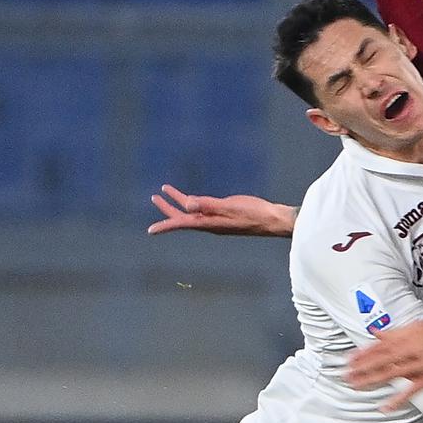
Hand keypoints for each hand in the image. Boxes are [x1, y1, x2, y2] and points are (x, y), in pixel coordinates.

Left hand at [148, 184, 296, 236]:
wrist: (273, 219)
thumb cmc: (254, 213)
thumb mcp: (230, 206)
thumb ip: (208, 205)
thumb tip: (186, 204)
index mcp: (209, 223)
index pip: (182, 224)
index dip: (165, 225)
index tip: (150, 231)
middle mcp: (210, 223)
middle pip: (183, 218)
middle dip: (167, 209)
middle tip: (154, 197)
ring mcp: (217, 219)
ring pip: (192, 212)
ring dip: (178, 202)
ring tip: (166, 191)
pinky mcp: (225, 214)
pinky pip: (203, 209)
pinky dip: (193, 202)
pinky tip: (192, 199)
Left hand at [347, 321, 422, 411]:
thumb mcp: (416, 327)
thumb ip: (394, 332)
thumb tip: (376, 333)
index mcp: (406, 338)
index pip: (379, 346)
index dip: (362, 354)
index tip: (348, 360)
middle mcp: (410, 352)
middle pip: (381, 360)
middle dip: (361, 368)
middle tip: (345, 375)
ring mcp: (418, 367)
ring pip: (391, 374)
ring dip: (372, 380)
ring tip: (356, 386)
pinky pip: (410, 391)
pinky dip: (398, 400)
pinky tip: (385, 407)